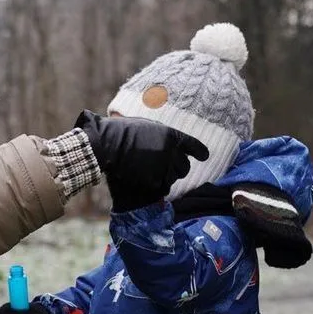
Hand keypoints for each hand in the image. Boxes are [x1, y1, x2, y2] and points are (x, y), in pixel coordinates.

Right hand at [75, 110, 208, 210]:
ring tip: (150, 171)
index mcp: (171, 136)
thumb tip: (171, 144)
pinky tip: (144, 178)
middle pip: (185, 167)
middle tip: (165, 166)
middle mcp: (171, 153)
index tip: (204, 156)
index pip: (194, 146)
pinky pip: (161, 187)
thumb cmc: (122, 132)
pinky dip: (155, 185)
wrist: (108, 144)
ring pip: (173, 178)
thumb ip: (163, 136)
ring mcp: (163, 168)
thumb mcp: (147, 126)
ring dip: (166, 176)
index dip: (200, 152)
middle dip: (178, 168)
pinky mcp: (154, 181)